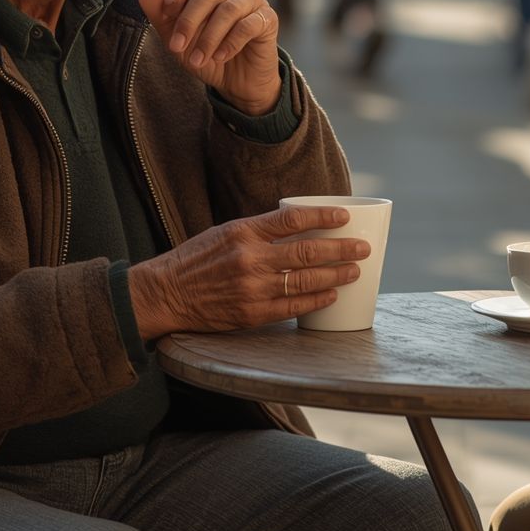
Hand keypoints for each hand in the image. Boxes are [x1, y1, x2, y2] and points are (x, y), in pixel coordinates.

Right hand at [128, 204, 366, 335]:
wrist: (166, 293)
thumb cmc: (196, 259)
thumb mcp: (226, 232)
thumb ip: (260, 230)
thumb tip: (300, 225)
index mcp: (244, 231)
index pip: (293, 219)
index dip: (323, 217)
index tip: (345, 217)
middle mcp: (250, 258)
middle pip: (308, 251)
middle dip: (342, 250)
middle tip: (363, 248)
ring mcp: (252, 288)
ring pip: (305, 280)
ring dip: (336, 276)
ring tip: (355, 271)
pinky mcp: (251, 313)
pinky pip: (292, 307)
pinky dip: (316, 300)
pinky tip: (331, 295)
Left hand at [138, 0, 281, 113]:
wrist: (236, 81)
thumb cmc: (206, 53)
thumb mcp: (178, 39)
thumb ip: (162, 17)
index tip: (167, 11)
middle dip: (188, 21)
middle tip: (176, 47)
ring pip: (228, 10)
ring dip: (208, 38)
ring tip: (197, 60)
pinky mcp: (267, 18)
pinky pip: (247, 25)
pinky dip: (230, 43)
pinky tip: (219, 57)